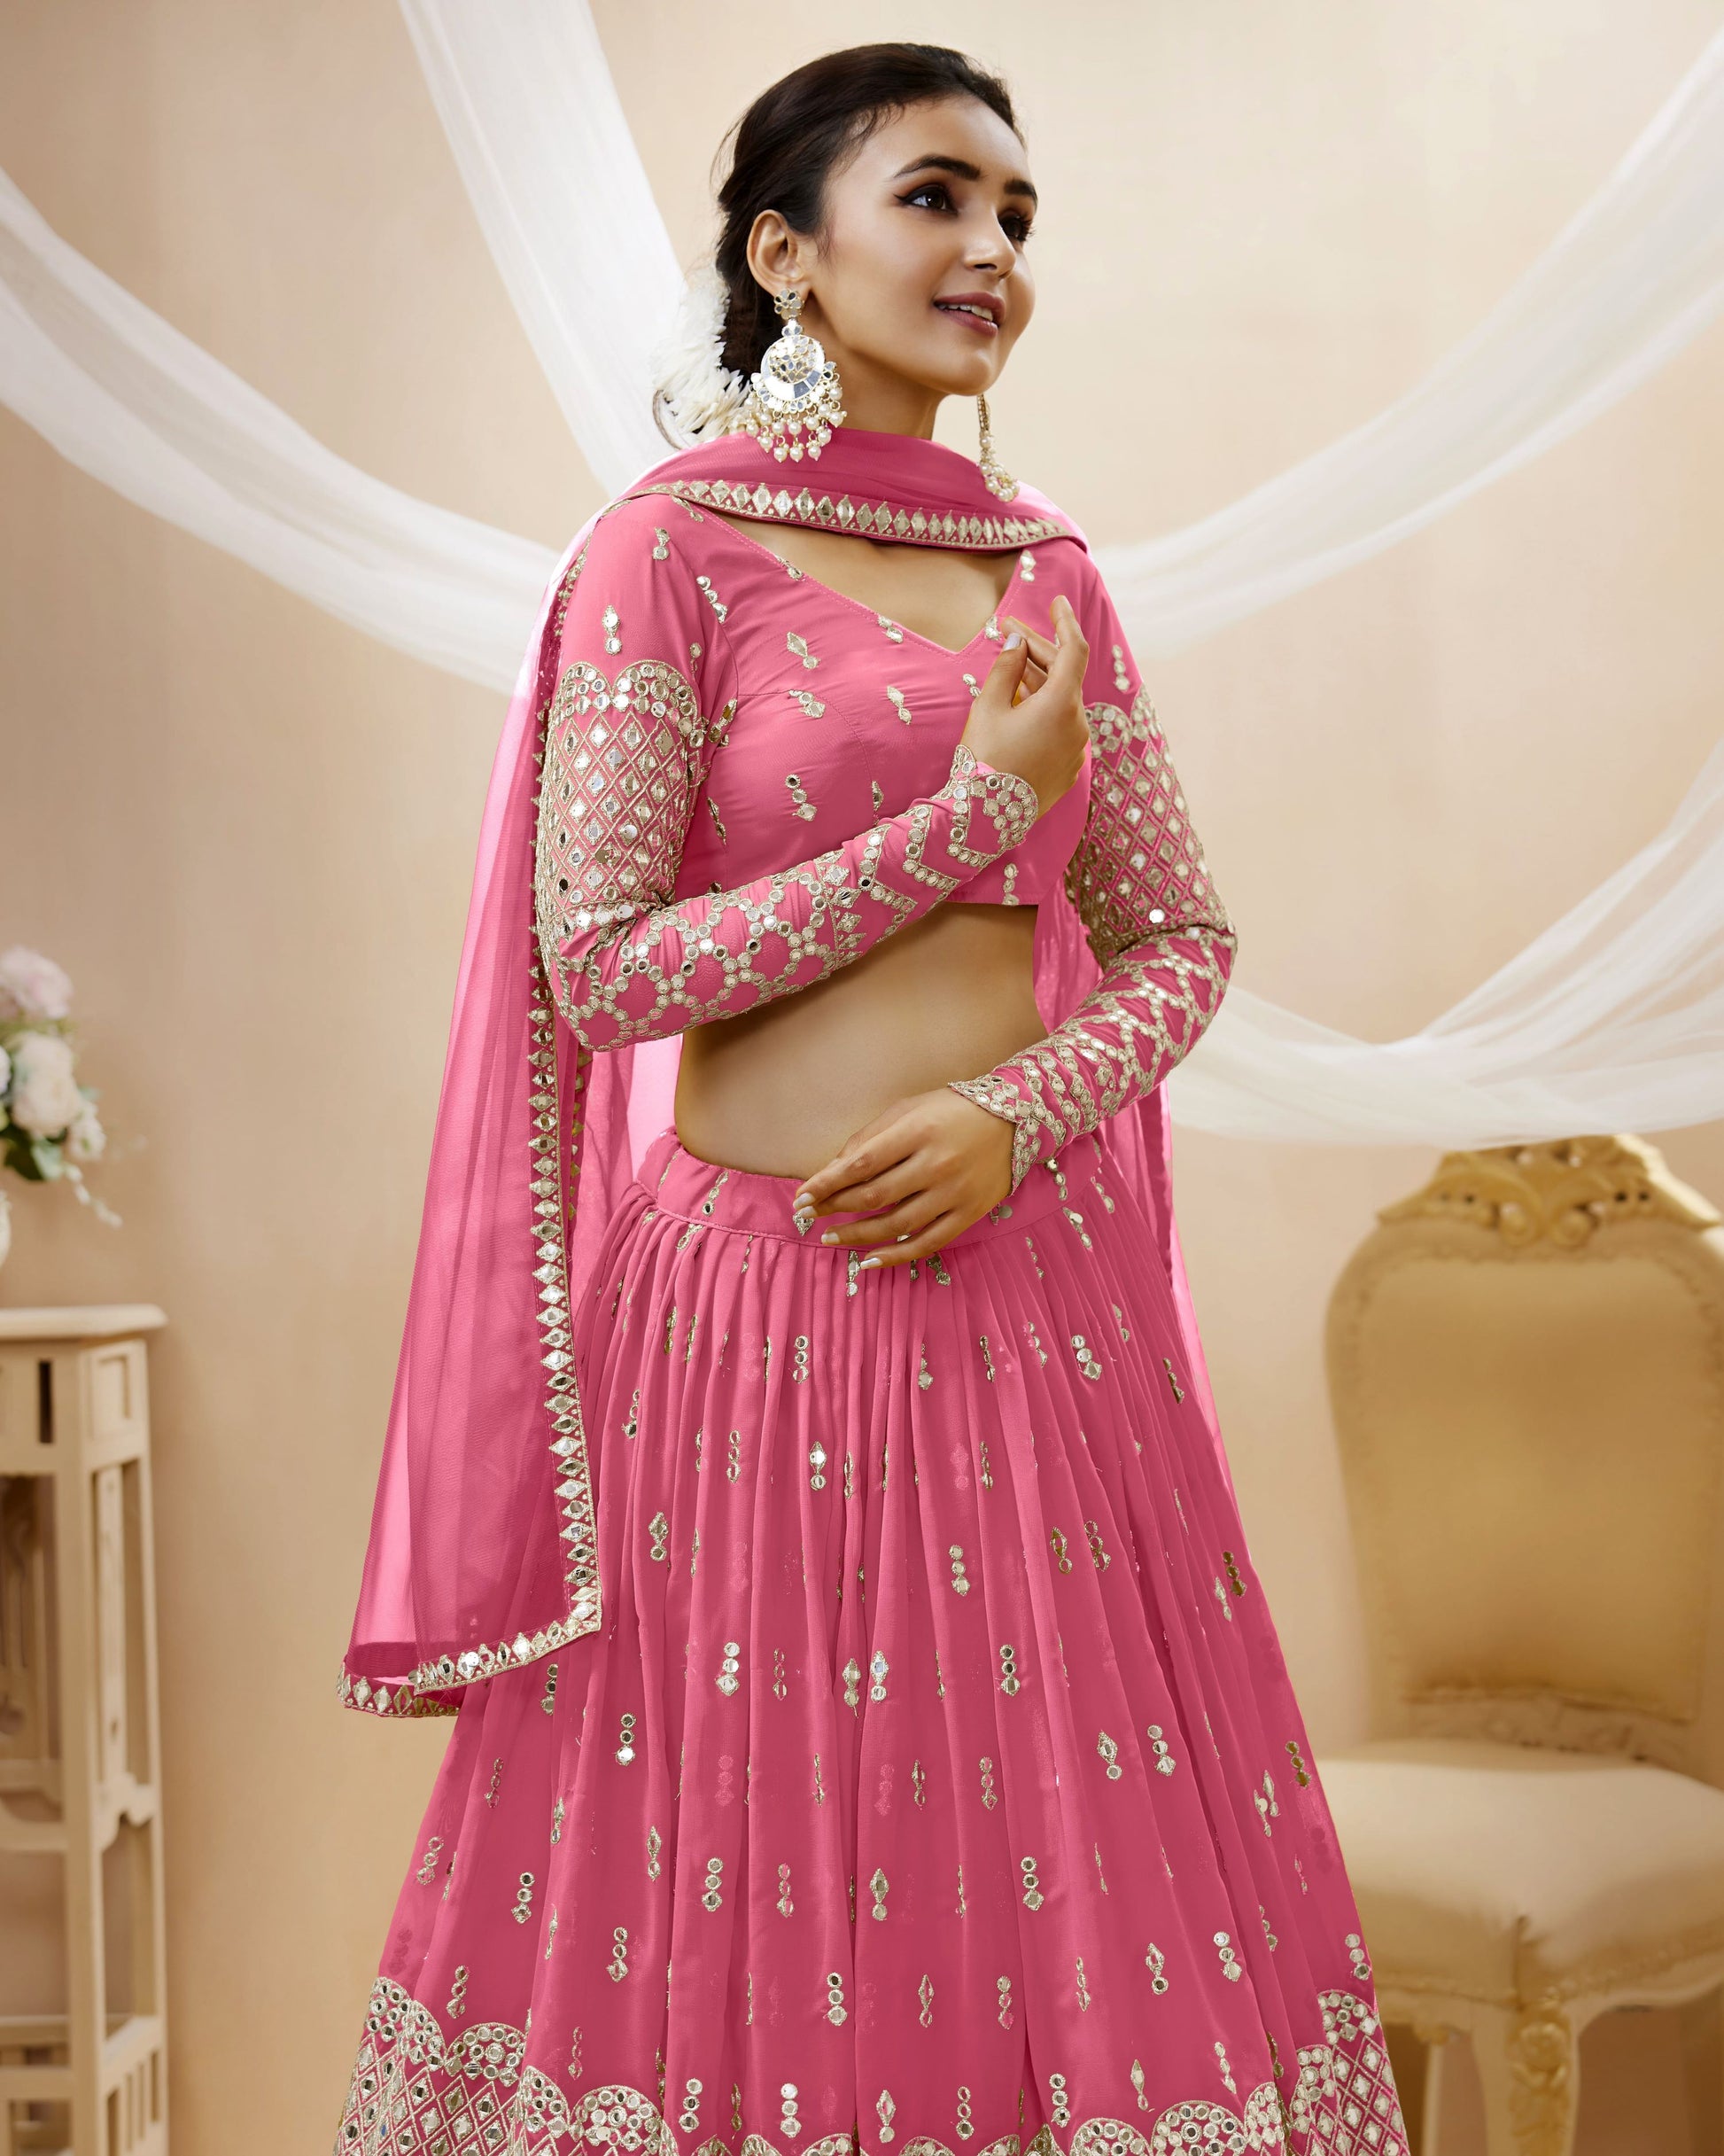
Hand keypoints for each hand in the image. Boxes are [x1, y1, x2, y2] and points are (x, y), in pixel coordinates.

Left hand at [790, 1088, 1015, 1267]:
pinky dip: (895, 1256)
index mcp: (918, 1131)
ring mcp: (954, 1193)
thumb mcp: (908, 1109)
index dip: (827, 1182)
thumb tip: (833, 1169)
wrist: (1013, 1120)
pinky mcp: (968, 1214)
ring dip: (857, 1235)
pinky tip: (868, 1261)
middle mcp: (936, 1164)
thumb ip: (870, 1137)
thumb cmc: (951, 1110)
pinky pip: (927, 1243)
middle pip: (874, 1195)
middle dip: (834, 1207)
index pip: (862, 1163)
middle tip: (807, 1216)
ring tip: (830, 1237)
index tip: (802, 1196)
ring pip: (896, 1224)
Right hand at [960, 592, 1089, 814]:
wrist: (983, 819)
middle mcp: (1077, 724)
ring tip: (1009, 667)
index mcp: (1062, 704)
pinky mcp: (1068, 768)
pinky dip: (1043, 710)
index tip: (1057, 601)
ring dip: (1038, 681)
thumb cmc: (983, 759)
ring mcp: (1076, 749)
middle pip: (1064, 676)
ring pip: (1061, 702)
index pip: (1074, 649)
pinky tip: (1018, 704)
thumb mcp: (988, 706)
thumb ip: (1006, 666)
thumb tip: (1018, 642)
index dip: (1065, 621)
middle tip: (1009, 631)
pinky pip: (1060, 727)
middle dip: (1038, 651)